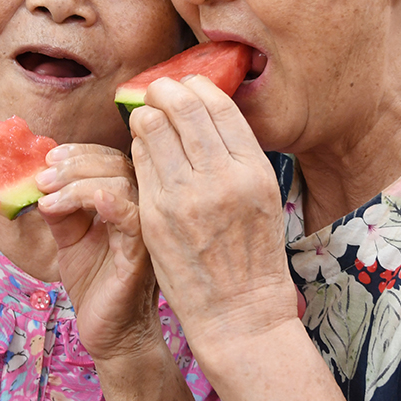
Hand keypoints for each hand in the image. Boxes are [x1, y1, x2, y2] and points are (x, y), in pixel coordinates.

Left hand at [37, 144, 161, 360]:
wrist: (110, 333)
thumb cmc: (95, 283)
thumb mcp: (70, 238)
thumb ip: (59, 209)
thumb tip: (38, 180)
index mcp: (126, 200)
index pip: (110, 159)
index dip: (80, 153)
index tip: (49, 158)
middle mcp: (141, 210)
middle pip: (117, 165)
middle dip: (75, 166)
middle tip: (43, 178)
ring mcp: (145, 232)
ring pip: (123, 187)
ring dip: (80, 185)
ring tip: (49, 198)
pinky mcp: (141, 257)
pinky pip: (134, 223)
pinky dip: (113, 205)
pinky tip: (92, 201)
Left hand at [129, 76, 296, 359]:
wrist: (240, 315)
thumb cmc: (253, 259)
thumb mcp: (263, 200)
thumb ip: (238, 160)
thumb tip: (209, 118)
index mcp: (254, 171)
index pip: (219, 107)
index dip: (197, 87)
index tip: (186, 84)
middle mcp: (223, 178)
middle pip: (184, 108)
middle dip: (166, 91)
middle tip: (157, 90)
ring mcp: (187, 197)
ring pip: (155, 128)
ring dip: (146, 116)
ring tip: (146, 118)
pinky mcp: (157, 216)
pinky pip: (139, 162)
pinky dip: (138, 148)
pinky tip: (140, 149)